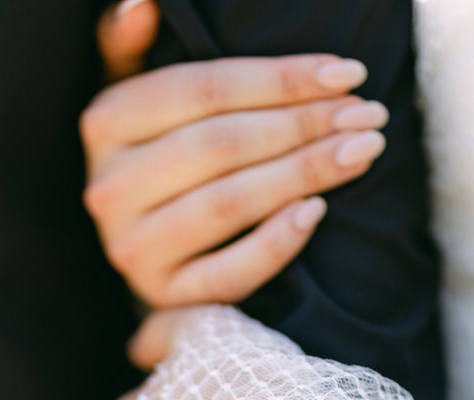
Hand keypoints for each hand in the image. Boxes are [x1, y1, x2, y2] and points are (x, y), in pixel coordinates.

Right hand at [82, 16, 389, 307]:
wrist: (145, 245)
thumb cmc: (159, 155)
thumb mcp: (138, 96)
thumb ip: (132, 50)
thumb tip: (142, 2)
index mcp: (104, 123)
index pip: (203, 90)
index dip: (280, 78)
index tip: (346, 73)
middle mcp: (109, 187)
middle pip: (221, 145)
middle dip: (305, 124)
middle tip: (368, 114)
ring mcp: (132, 248)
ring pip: (227, 205)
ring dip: (304, 173)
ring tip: (363, 149)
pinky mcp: (163, 296)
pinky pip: (228, 274)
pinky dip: (275, 243)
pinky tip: (317, 210)